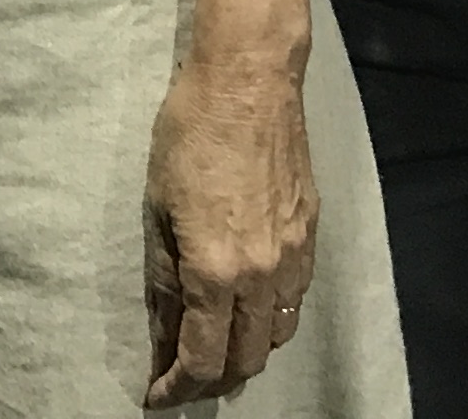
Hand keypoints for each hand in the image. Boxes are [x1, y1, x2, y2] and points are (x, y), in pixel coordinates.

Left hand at [143, 54, 316, 405]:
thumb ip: (163, 283)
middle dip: (212, 380)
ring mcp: (294, 257)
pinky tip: (248, 305)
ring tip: (215, 344)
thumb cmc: (191, 134)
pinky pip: (294, 300)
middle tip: (182, 376)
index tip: (156, 395)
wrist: (249, 80)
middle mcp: (262, 275)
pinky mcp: (311, 235)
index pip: (203, 359)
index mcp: (216, 271)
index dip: (177, 388)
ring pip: (276, 336)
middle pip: (246, 361)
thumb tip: (161, 338)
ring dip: (245, 353)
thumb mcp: (157, 210)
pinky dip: (270, 319)